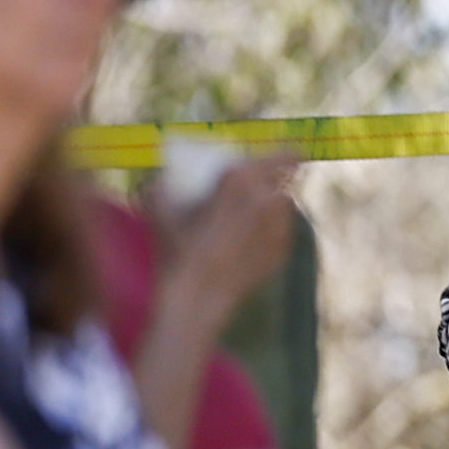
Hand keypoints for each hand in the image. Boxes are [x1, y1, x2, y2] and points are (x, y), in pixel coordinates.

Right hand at [152, 154, 299, 324]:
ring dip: (273, 204)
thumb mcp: (161, 209)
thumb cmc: (177, 249)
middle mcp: (267, 199)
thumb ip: (163, 184)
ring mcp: (279, 228)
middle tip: (259, 186)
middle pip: (284, 179)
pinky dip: (273, 229)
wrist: (197, 295)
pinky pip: (283, 231)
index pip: (280, 155)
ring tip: (254, 213)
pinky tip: (252, 239)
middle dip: (275, 179)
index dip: (285, 153)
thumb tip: (162, 176)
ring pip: (284, 205)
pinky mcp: (283, 252)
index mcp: (240, 181)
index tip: (288, 152)